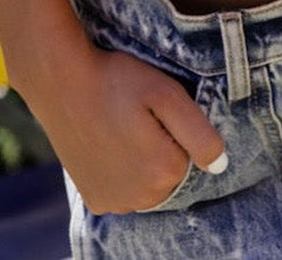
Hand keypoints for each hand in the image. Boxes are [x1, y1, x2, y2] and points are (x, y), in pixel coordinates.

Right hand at [22, 35, 226, 214]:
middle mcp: (140, 198)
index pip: (192, 157)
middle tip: (138, 117)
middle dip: (163, 148)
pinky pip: (123, 191)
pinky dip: (121, 173)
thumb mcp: (166, 94)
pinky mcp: (95, 200)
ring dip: (142, 163)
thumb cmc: (116, 80)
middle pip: (171, 175)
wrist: (61, 81)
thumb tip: (220, 165)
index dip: (177, 129)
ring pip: (148, 186)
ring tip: (122, 128)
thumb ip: (199, 132)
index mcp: (163, 171)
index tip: (155, 110)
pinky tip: (109, 144)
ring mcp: (115, 202)